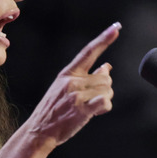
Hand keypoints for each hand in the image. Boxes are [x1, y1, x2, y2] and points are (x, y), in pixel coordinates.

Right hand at [26, 22, 120, 145]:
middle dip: (105, 89)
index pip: (89, 52)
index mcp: (68, 73)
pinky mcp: (81, 110)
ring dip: (104, 100)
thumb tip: (107, 66)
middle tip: (91, 100)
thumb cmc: (54, 110)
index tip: (116, 27)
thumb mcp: (65, 88)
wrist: (39, 130)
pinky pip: (105, 102)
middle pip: (106, 78)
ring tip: (89, 108)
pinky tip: (96, 111)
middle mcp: (72, 81)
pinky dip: (105, 107)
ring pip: (107, 90)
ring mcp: (76, 95)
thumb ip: (86, 76)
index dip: (104, 39)